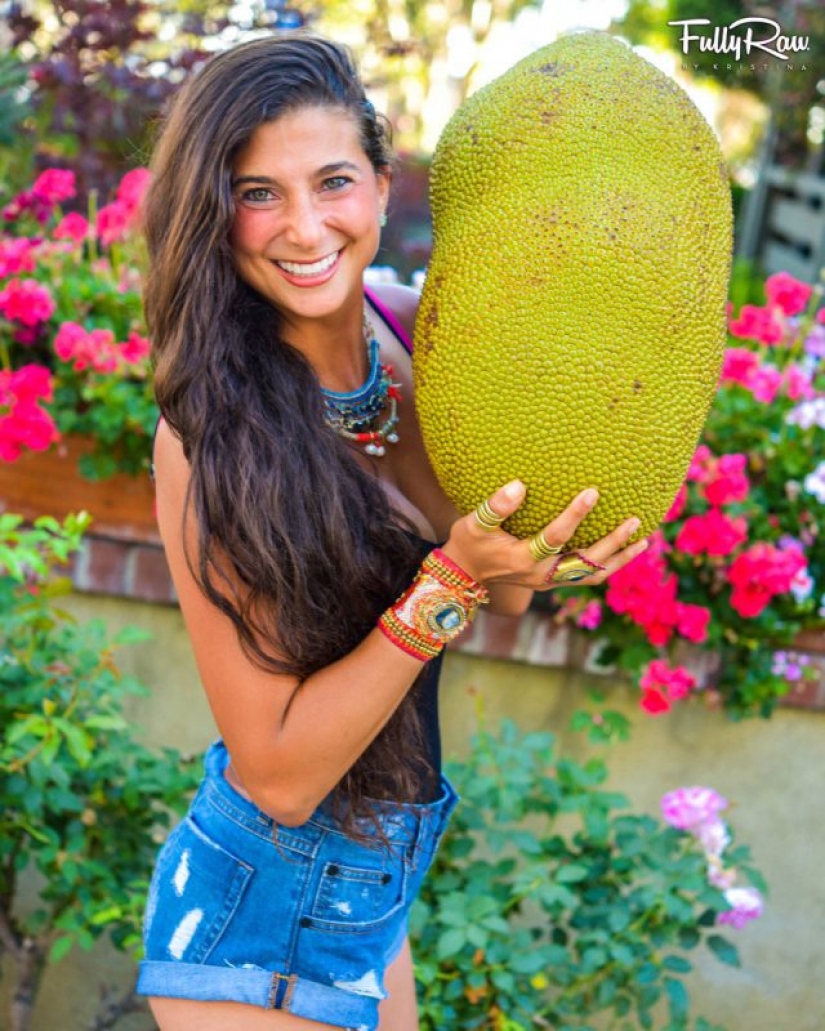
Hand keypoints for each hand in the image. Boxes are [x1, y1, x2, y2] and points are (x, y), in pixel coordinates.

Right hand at [440, 480, 647, 590]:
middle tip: (634, 520)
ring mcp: (550, 581)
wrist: (466, 575)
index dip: (575, 515)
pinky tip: (626, 550)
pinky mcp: (554, 582)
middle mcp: (541, 575)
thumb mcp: (474, 524)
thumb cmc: (470, 543)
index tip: (593, 492)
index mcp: (522, 559)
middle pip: (586, 562)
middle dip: (612, 542)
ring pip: (592, 574)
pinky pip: (588, 576)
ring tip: (643, 540)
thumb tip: (519, 486)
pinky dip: (609, 564)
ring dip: (619, 558)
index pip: (555, 537)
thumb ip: (495, 507)